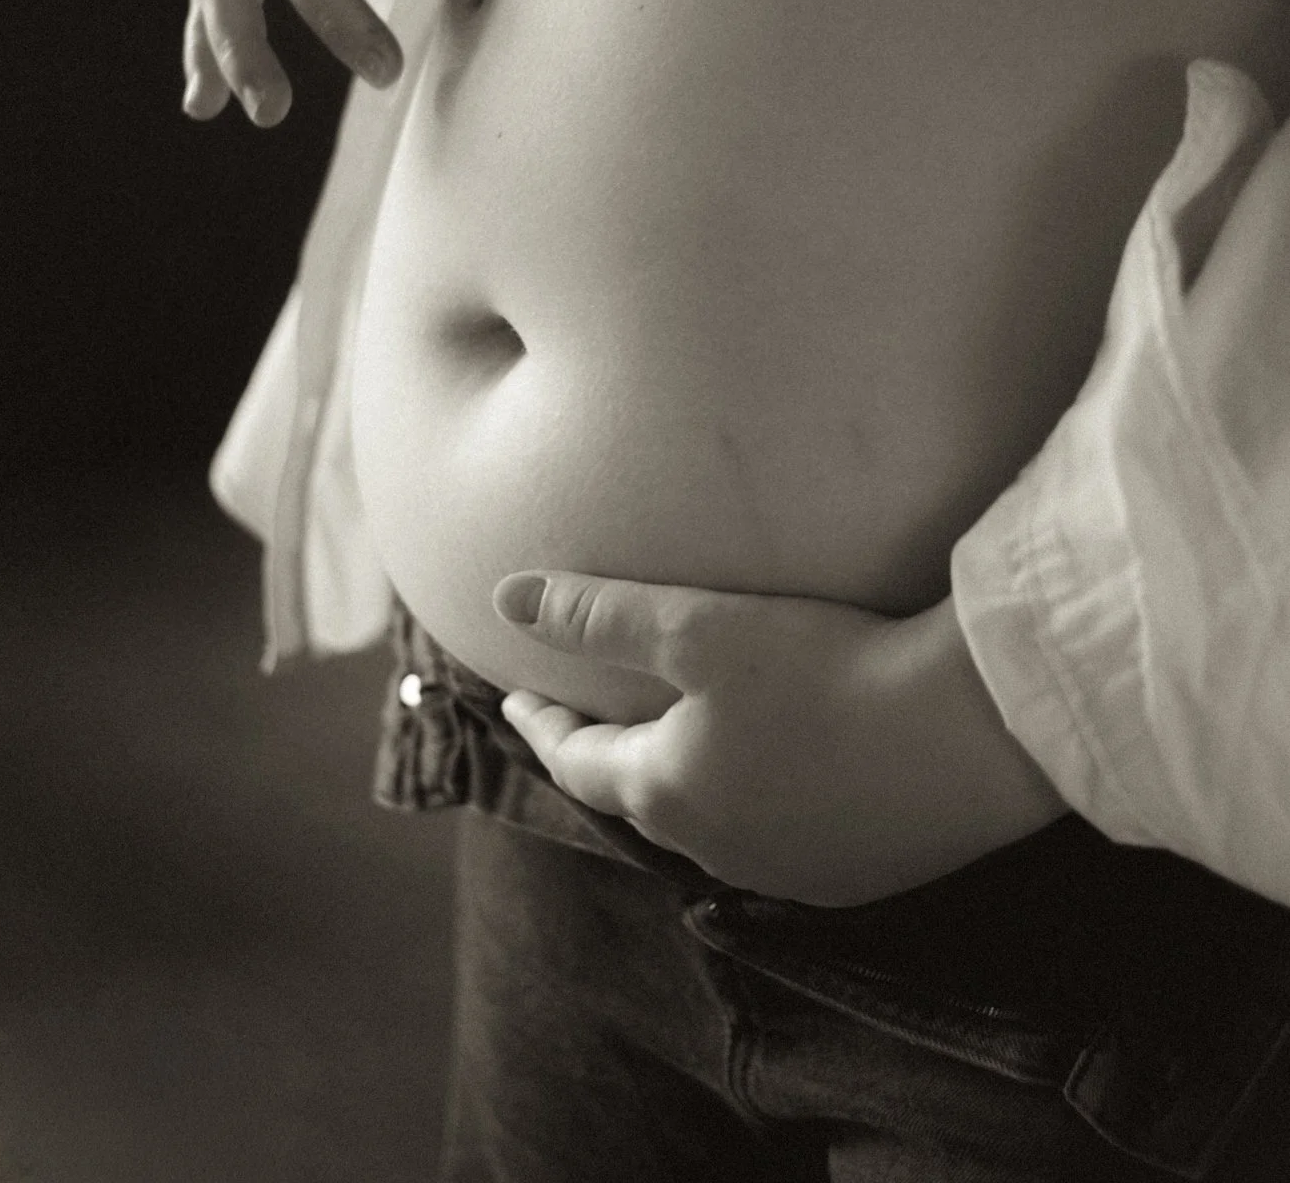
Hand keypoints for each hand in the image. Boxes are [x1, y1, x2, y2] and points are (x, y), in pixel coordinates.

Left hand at [494, 572, 1064, 906]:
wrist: (968, 736)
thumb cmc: (825, 670)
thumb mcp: (698, 626)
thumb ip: (598, 615)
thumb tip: (504, 598)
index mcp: (668, 794)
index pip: (578, 762)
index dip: (543, 724)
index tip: (517, 700)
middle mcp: (719, 850)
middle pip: (641, 799)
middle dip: (608, 759)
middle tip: (588, 722)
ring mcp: (792, 873)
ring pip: (712, 826)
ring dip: (686, 785)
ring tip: (679, 746)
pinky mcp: (857, 874)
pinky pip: (781, 838)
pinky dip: (757, 803)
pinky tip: (777, 775)